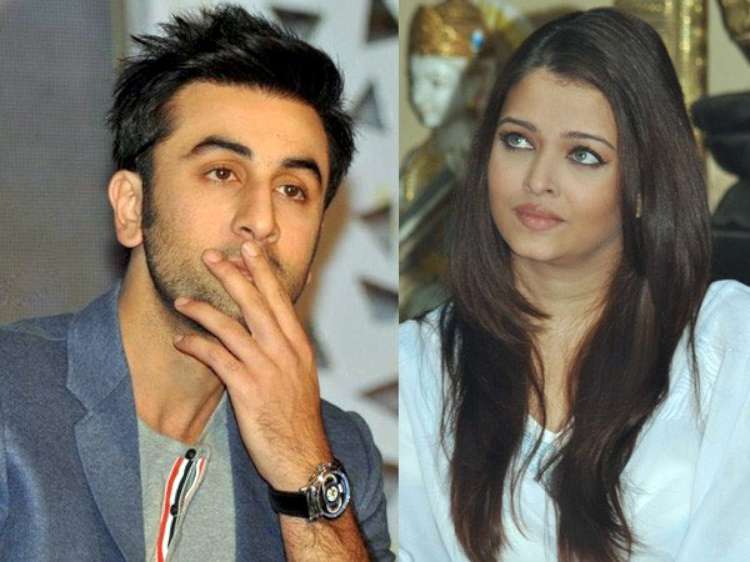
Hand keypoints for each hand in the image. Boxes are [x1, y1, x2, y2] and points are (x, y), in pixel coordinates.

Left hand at [172, 240, 331, 490]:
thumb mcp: (302, 375)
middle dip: (232, 274)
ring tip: (181, 299)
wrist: (304, 456)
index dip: (263, 270)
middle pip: (256, 302)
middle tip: (210, 255)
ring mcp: (267, 368)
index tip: (249, 248)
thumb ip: (287, 347)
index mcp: (299, 344)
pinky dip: (197, 344)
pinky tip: (180, 339)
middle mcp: (285, 350)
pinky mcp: (248, 389)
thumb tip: (274, 325)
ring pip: (232, 325)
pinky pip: (217, 357)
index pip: (280, 298)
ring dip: (204, 309)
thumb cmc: (298, 417)